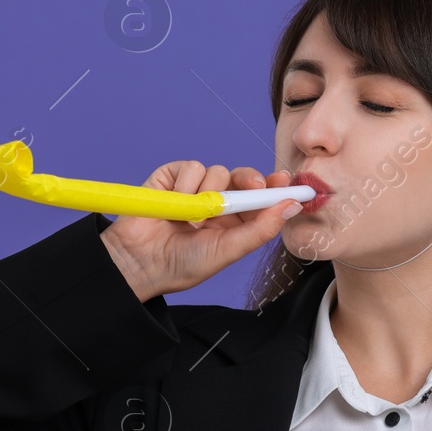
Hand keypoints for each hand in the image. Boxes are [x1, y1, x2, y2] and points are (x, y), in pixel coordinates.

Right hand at [98, 161, 302, 300]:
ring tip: (193, 222)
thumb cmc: (183, 263)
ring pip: (217, 172)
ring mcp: (194, 188)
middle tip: (255, 185)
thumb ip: (261, 229)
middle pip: (243, 178)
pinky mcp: (172, 177)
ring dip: (208, 194)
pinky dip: (187, 184)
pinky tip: (176, 204)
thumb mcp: (228, 250)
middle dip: (250, 179)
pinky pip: (191, 167)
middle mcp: (217, 203)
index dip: (273, 187)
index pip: (260, 198)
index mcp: (235, 222)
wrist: (140, 262)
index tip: (286, 181)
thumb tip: (291, 206)